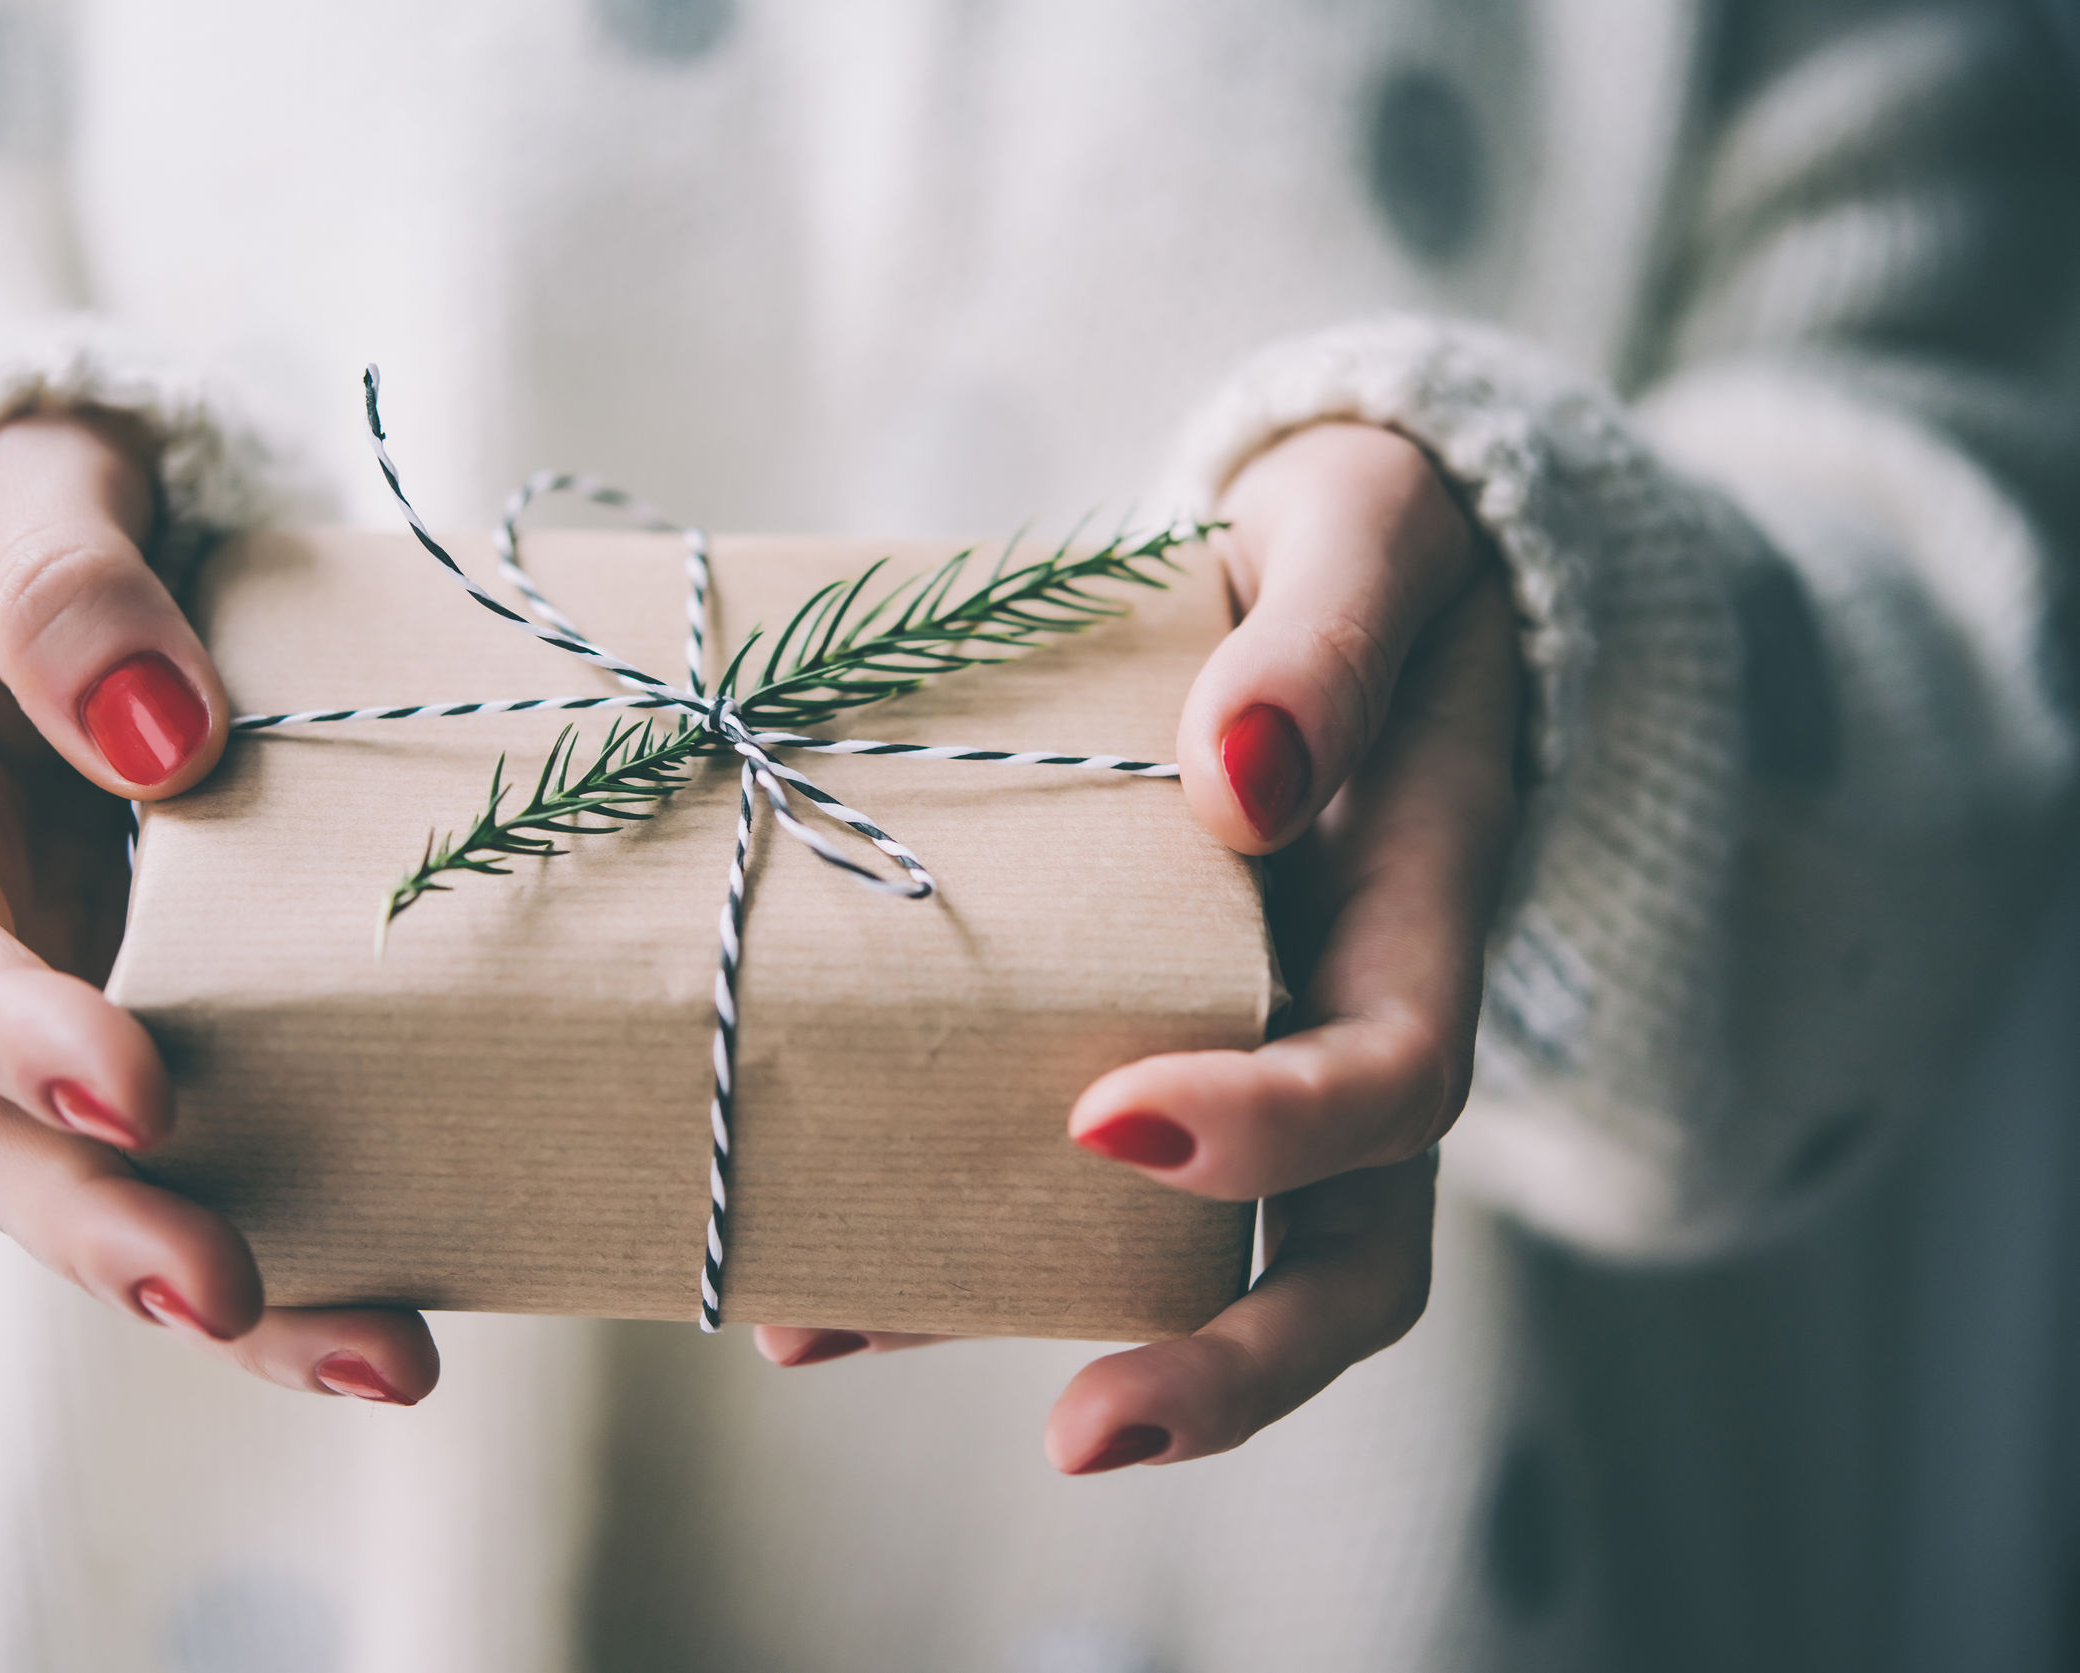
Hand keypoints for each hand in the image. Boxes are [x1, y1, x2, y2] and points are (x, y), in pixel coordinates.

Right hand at [0, 414, 438, 1405]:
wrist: (90, 570)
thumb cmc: (45, 517)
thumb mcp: (36, 479)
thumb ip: (67, 576)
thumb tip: (158, 729)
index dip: (6, 1031)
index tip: (129, 1085)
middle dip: (106, 1226)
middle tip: (224, 1289)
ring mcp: (71, 1022)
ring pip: (116, 1196)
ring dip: (244, 1293)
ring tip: (382, 1357)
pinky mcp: (191, 1049)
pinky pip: (237, 1162)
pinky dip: (321, 1242)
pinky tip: (423, 1303)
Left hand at [756, 423, 1518, 1471]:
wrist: (1350, 578)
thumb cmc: (1373, 548)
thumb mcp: (1368, 536)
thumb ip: (1327, 642)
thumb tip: (1244, 777)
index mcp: (1421, 916)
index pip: (1397, 1077)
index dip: (1280, 1127)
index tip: (1111, 1115)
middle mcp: (1343, 1020)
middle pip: (1343, 1259)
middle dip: (1226, 1366)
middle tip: (1082, 1435)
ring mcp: (1247, 1050)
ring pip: (1185, 1255)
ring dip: (1022, 1318)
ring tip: (821, 1336)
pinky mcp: (1142, 1038)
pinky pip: (1064, 1175)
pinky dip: (948, 1232)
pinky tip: (804, 1254)